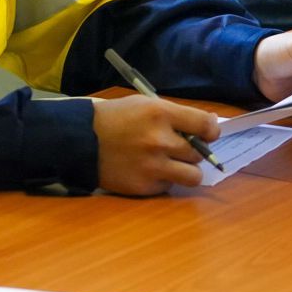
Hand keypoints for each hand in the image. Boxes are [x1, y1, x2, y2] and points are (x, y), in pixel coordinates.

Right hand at [92, 95, 220, 194]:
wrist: (80, 141)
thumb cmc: (114, 118)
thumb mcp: (143, 104)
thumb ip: (175, 115)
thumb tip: (209, 126)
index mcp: (160, 114)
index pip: (205, 126)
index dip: (211, 131)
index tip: (207, 134)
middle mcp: (160, 141)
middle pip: (199, 153)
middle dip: (191, 150)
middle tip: (176, 148)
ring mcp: (153, 166)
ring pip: (193, 176)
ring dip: (185, 170)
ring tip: (171, 165)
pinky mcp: (144, 186)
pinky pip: (169, 186)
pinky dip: (163, 180)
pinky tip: (147, 171)